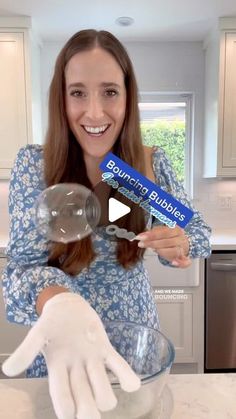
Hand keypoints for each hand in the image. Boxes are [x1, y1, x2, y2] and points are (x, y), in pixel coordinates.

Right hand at [2, 293, 139, 418]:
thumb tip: (8, 370)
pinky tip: (132, 384)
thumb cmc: (51, 322)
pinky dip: (127, 377)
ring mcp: (92, 361)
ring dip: (105, 393)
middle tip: (92, 413)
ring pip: (102, 386)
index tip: (69, 413)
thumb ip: (26, 350)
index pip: (61, 395)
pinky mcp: (105, 350)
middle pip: (84, 399)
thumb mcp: (38, 333)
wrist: (68, 306)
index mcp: (57, 369)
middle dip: (88, 410)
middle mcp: (75, 370)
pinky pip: (119, 365)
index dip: (65, 407)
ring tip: (106, 393)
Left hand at [137, 225, 191, 267]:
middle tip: (141, 244)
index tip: (140, 237)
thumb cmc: (168, 236)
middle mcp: (181, 239)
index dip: (151, 235)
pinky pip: (186, 262)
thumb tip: (141, 235)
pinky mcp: (184, 258)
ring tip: (152, 250)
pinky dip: (181, 263)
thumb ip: (151, 233)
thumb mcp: (160, 231)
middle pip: (167, 242)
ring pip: (174, 251)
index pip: (164, 232)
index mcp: (176, 230)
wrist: (181, 242)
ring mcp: (183, 248)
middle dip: (152, 243)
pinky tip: (174, 263)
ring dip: (162, 251)